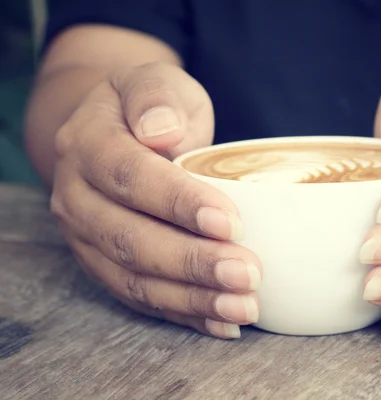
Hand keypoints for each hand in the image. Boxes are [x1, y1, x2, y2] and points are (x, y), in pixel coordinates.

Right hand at [51, 62, 261, 338]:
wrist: (117, 135)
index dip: (178, 203)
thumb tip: (161, 129)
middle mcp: (78, 197)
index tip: (229, 222)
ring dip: (192, 298)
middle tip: (247, 274)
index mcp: (87, 144)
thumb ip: (157, 97)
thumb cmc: (151, 109)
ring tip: (243, 306)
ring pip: (134, 278)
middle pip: (130, 239)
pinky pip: (140, 298)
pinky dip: (183, 313)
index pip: (130, 177)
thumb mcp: (156, 82)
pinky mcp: (105, 265)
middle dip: (192, 262)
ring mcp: (87, 238)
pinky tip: (223, 322)